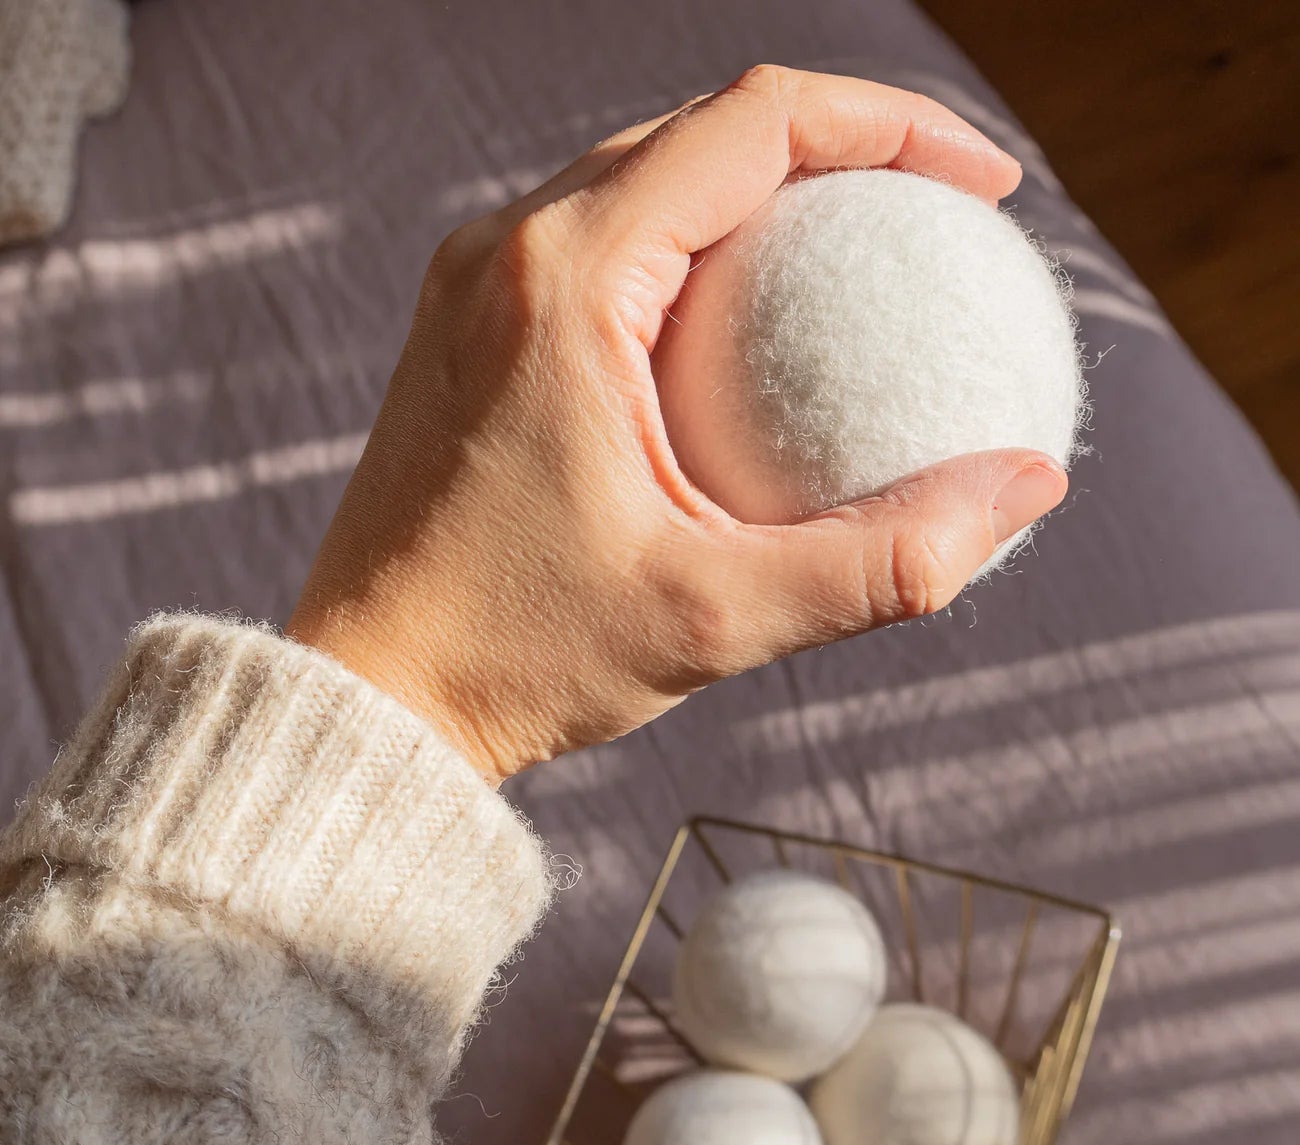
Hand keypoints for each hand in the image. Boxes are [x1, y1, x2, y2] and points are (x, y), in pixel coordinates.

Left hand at [288, 66, 1066, 784]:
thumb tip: (1027, 491)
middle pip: (703, 132)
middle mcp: (504, 248)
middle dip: (836, 149)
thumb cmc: (517, 658)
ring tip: (855, 273)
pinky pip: (594, 250)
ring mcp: (472, 285)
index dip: (893, 127)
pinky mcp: (462, 334)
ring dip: (758, 200)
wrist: (366, 698)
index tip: (982, 194)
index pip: (759, 122)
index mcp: (566, 275)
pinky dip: (687, 260)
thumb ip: (886, 558)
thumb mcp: (720, 617)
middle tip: (934, 224)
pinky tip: (743, 345)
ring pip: (644, 180)